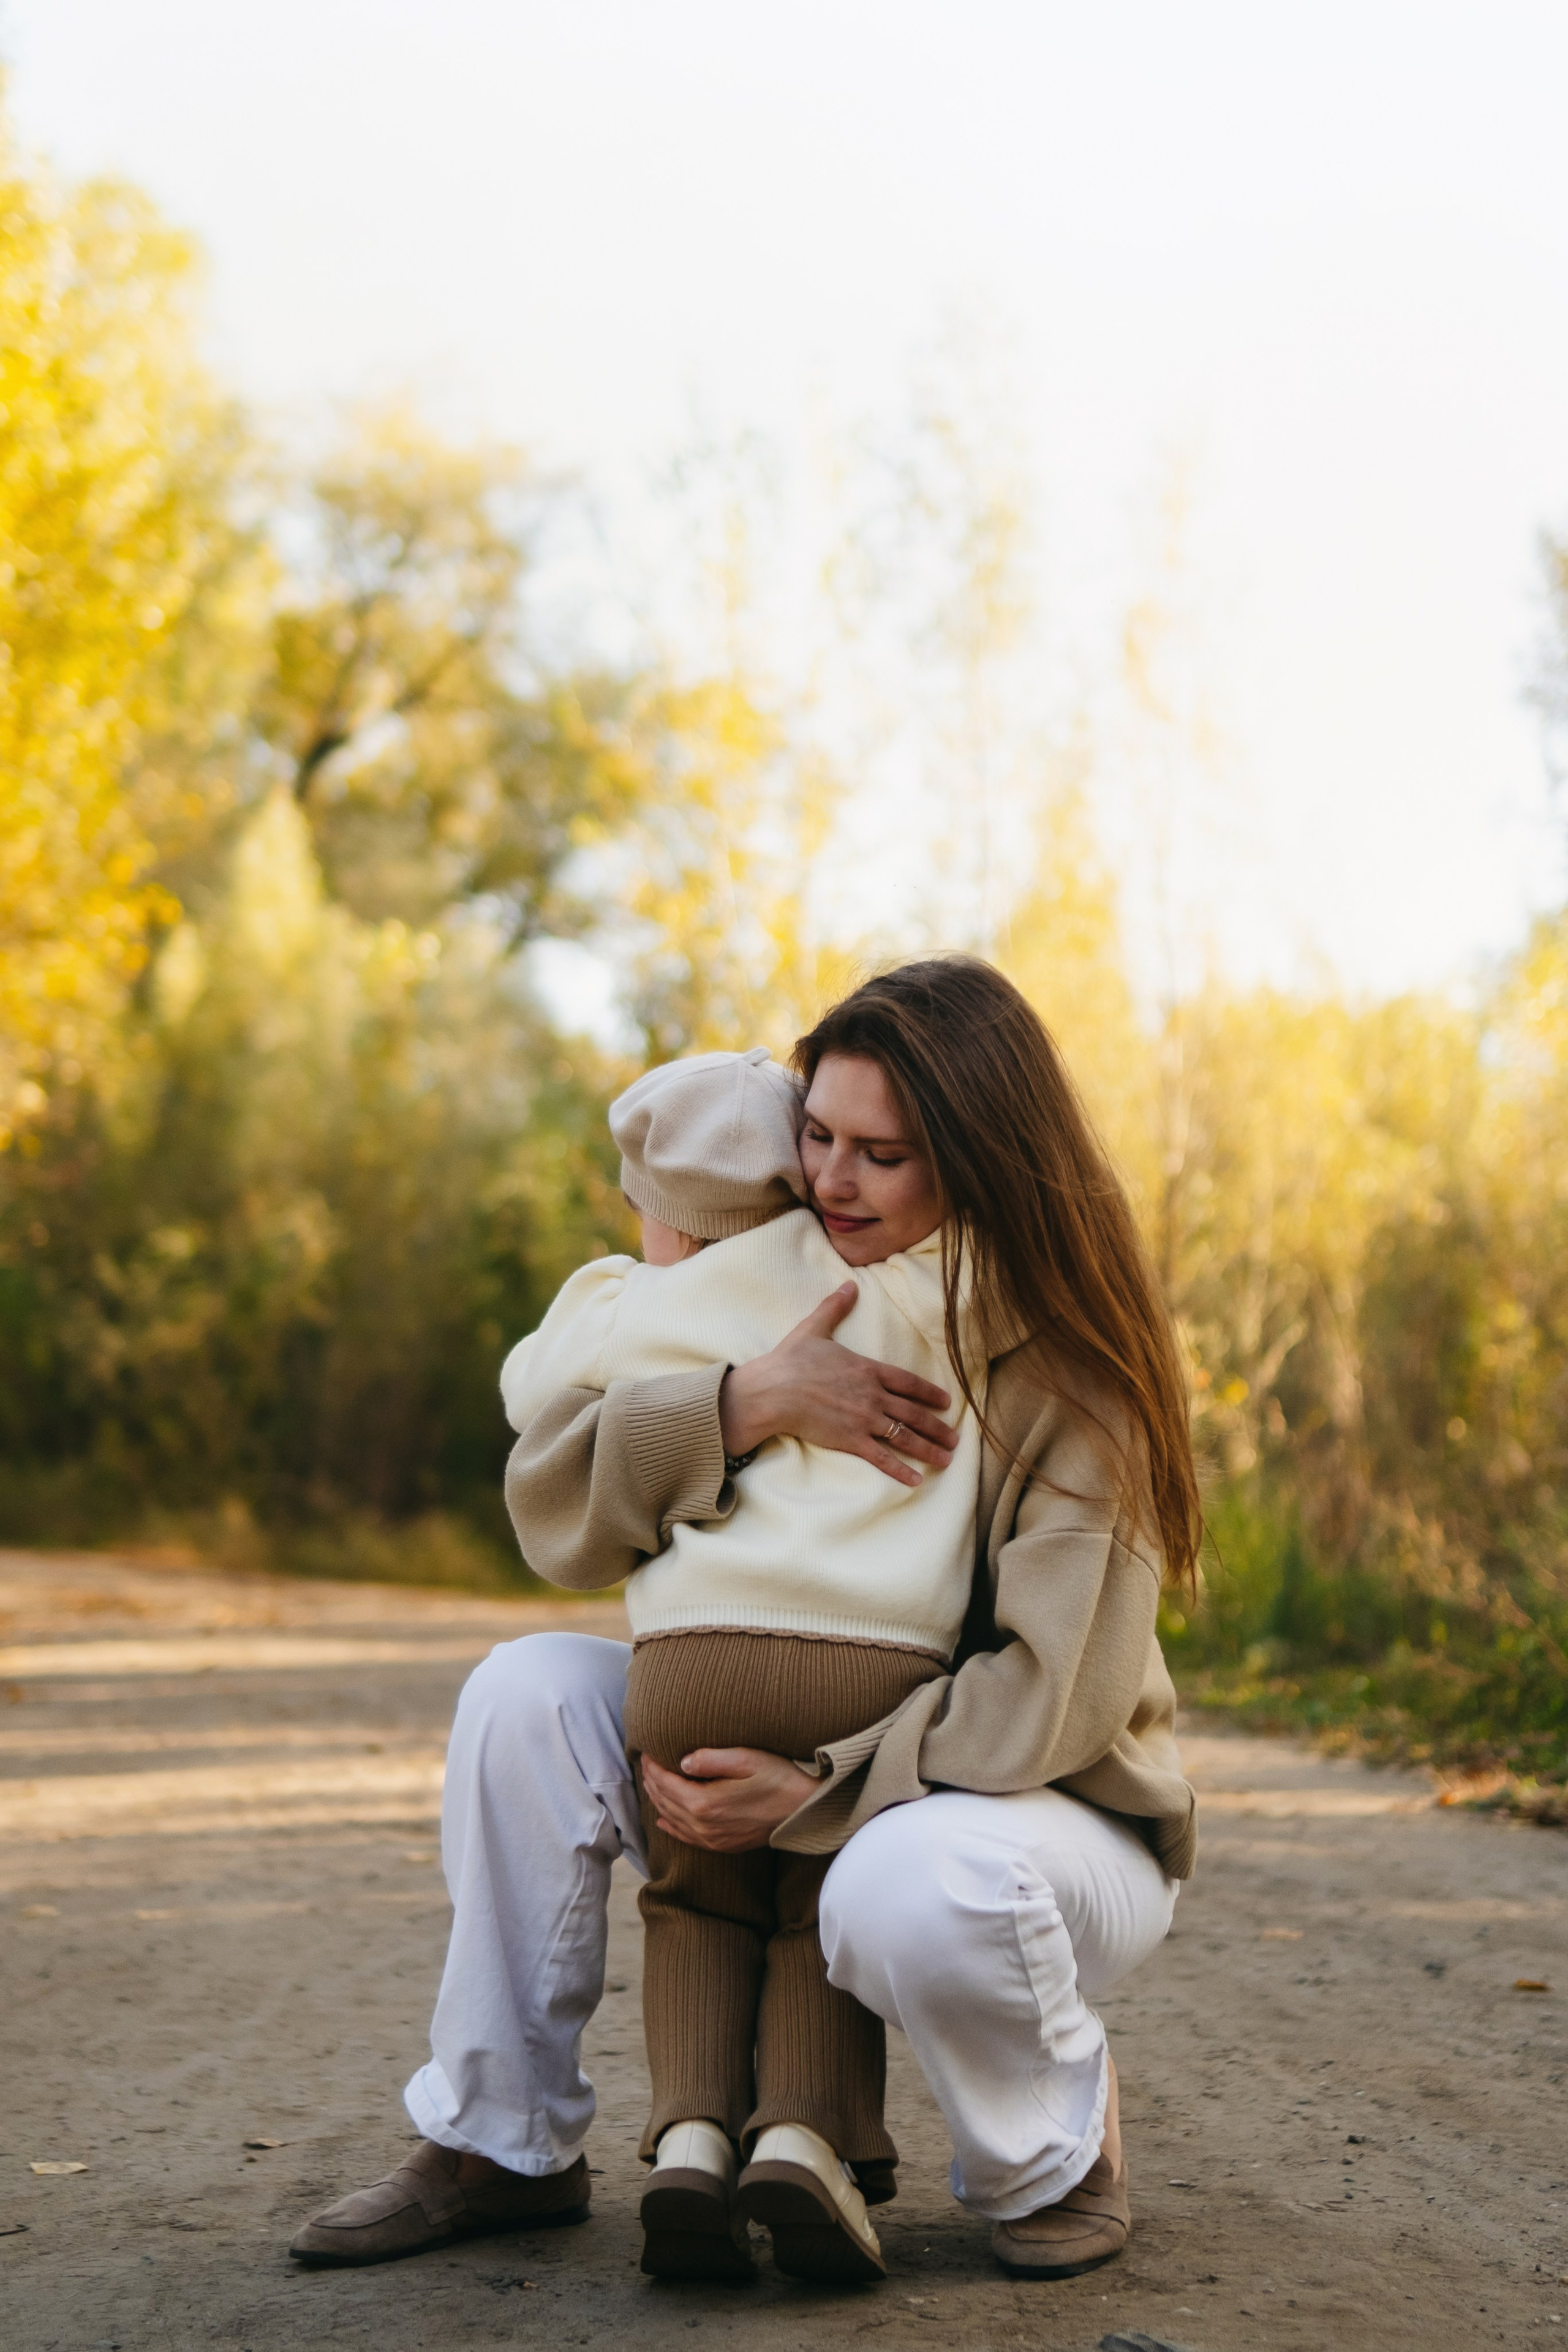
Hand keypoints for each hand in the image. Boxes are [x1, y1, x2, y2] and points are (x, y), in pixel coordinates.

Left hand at [640, 1747, 817, 1852]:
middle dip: (652, 1781)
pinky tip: (663, 1820)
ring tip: (652, 1782)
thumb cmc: (777, 1778)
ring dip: (659, 1800)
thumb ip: (710, 1758)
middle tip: (647, 1762)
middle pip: (665, 1802)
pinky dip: (671, 1826)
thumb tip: (682, 1761)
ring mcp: (712, 1840)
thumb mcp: (746, 1759)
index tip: (646, 1751)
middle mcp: (703, 1826)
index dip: (653, 1767)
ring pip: (672, 1819)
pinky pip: (686, 1838)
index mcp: (705, 1803)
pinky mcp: (722, 1846)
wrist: (803, 1810)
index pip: (666, 1783)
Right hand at [717, 1286, 958, 1488]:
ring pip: (905, 1437)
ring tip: (946, 1459)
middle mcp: (873, 1395)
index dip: (930, 1393)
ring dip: (928, 1449)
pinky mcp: (851, 1440)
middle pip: (914, 1413)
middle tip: (955, 1438)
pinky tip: (916, 1480)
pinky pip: (882, 1458)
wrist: (773, 1391)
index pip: (909, 1383)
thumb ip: (835, 1307)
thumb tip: (849, 1285)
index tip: (946, 1402)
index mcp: (868, 1370)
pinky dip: (900, 1470)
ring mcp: (864, 1419)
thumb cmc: (791, 1360)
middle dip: (937, 1427)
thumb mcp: (814, 1328)